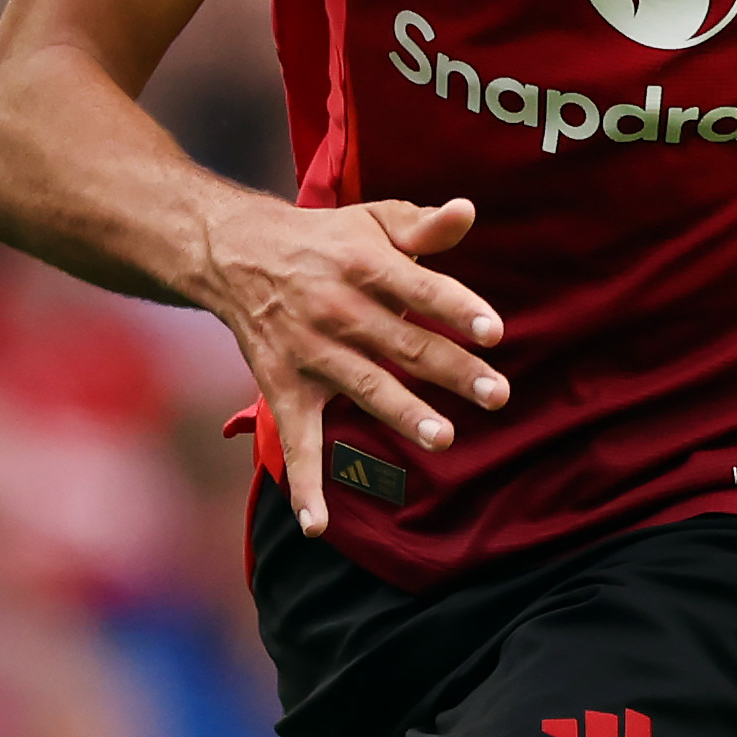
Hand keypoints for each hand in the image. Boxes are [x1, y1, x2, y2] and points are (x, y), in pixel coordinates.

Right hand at [193, 194, 500, 537]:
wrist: (238, 256)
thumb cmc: (327, 240)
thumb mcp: (374, 220)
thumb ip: (424, 225)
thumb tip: (468, 210)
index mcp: (366, 265)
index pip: (420, 288)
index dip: (457, 307)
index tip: (494, 331)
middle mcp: (339, 311)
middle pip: (404, 343)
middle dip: (452, 370)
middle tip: (498, 394)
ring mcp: (311, 354)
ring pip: (364, 387)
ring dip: (402, 414)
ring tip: (443, 437)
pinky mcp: (285, 389)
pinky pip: (295, 442)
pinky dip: (304, 485)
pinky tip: (318, 526)